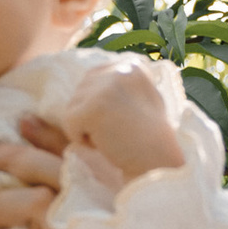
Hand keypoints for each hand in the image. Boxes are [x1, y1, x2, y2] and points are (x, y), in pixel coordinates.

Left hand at [58, 54, 184, 187]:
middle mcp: (119, 70)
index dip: (101, 105)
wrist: (158, 162)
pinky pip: (69, 123)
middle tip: (118, 132)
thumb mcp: (142, 98)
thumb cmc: (150, 137)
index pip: (94, 78)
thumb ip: (119, 85)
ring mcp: (105, 87)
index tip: (124, 120)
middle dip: (92, 117)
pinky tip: (104, 144)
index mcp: (131, 65)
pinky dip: (81, 139)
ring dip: (86, 128)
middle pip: (81, 92)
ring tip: (113, 138)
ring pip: (73, 108)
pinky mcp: (93, 108)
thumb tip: (87, 79)